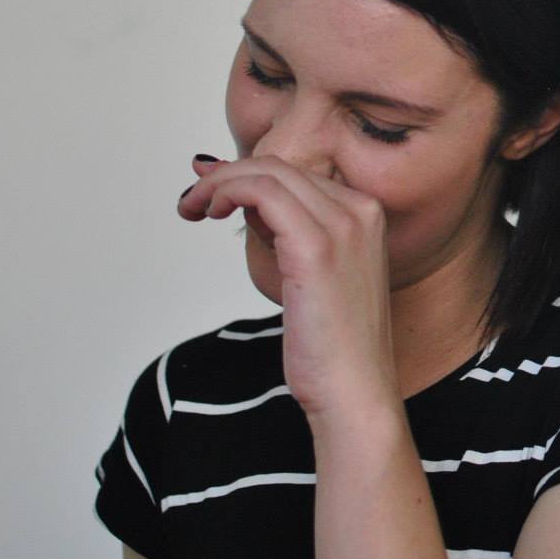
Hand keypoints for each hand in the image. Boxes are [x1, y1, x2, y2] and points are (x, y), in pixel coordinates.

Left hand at [179, 155, 398, 422]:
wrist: (354, 390)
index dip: (247, 176)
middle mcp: (361, 212)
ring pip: (268, 173)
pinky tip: (209, 212)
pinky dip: (227, 191)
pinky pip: (262, 193)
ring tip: (193, 208)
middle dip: (226, 176)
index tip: (212, 193)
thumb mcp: (311, 276)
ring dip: (219, 183)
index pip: (297, 174)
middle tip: (193, 202)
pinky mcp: (316, 247)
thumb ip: (284, 233)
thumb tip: (237, 198)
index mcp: (366, 215)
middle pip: (281, 167)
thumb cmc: (332, 345)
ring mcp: (343, 226)